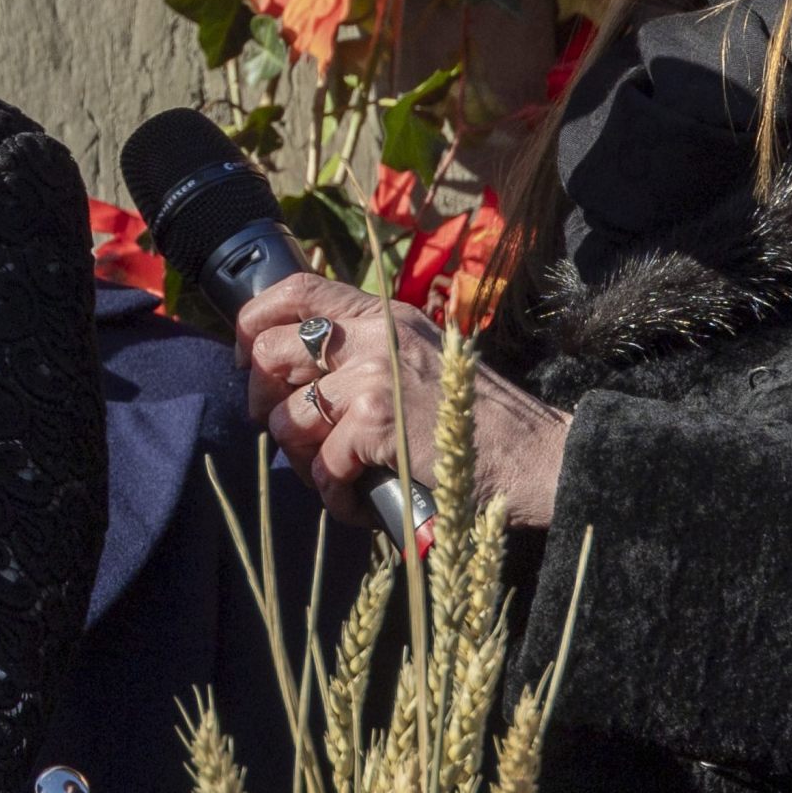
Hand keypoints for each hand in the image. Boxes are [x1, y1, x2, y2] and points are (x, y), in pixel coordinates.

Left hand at [236, 274, 569, 529]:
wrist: (542, 457)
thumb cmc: (480, 421)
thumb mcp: (421, 360)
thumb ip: (367, 351)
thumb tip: (295, 371)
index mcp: (383, 314)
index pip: (295, 289)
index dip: (253, 323)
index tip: (249, 360)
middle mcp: (375, 334)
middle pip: (269, 353)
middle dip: (265, 403)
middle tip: (292, 434)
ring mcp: (375, 376)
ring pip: (286, 419)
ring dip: (302, 461)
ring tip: (336, 477)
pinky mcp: (378, 422)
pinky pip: (321, 465)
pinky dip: (335, 495)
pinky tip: (358, 503)